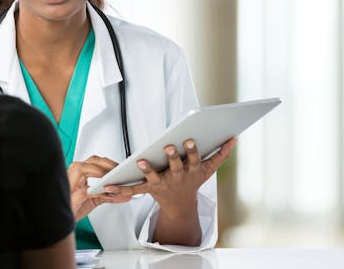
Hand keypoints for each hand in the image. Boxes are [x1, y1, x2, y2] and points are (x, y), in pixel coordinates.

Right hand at [68, 156, 131, 220]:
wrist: (62, 222)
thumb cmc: (74, 209)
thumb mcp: (93, 201)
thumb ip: (107, 196)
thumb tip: (124, 194)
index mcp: (78, 175)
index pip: (93, 161)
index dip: (107, 162)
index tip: (119, 167)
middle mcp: (72, 177)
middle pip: (89, 161)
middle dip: (106, 163)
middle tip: (117, 170)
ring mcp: (70, 186)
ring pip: (81, 169)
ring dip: (98, 172)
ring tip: (110, 179)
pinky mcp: (70, 198)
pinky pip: (83, 192)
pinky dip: (96, 192)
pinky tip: (106, 195)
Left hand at [105, 137, 236, 215]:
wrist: (180, 205)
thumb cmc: (193, 180)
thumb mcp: (208, 169)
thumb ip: (221, 154)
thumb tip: (233, 138)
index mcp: (191, 170)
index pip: (193, 159)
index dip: (192, 151)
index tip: (190, 140)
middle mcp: (177, 177)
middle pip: (175, 166)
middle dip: (173, 157)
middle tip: (168, 146)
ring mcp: (163, 183)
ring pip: (155, 176)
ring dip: (148, 169)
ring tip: (140, 161)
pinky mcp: (149, 189)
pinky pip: (135, 187)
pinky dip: (122, 187)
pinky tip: (110, 184)